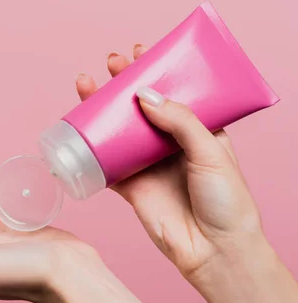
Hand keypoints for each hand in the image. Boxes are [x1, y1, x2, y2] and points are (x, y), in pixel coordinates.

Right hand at [75, 45, 263, 279]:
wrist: (212, 250)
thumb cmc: (225, 201)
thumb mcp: (210, 152)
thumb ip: (180, 122)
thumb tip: (145, 94)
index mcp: (196, 131)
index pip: (172, 93)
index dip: (155, 71)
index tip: (140, 52)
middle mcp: (169, 144)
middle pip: (140, 107)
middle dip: (124, 83)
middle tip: (112, 63)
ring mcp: (146, 163)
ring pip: (117, 130)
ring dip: (100, 109)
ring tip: (87, 85)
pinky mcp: (129, 185)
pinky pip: (104, 162)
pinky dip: (90, 146)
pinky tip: (78, 127)